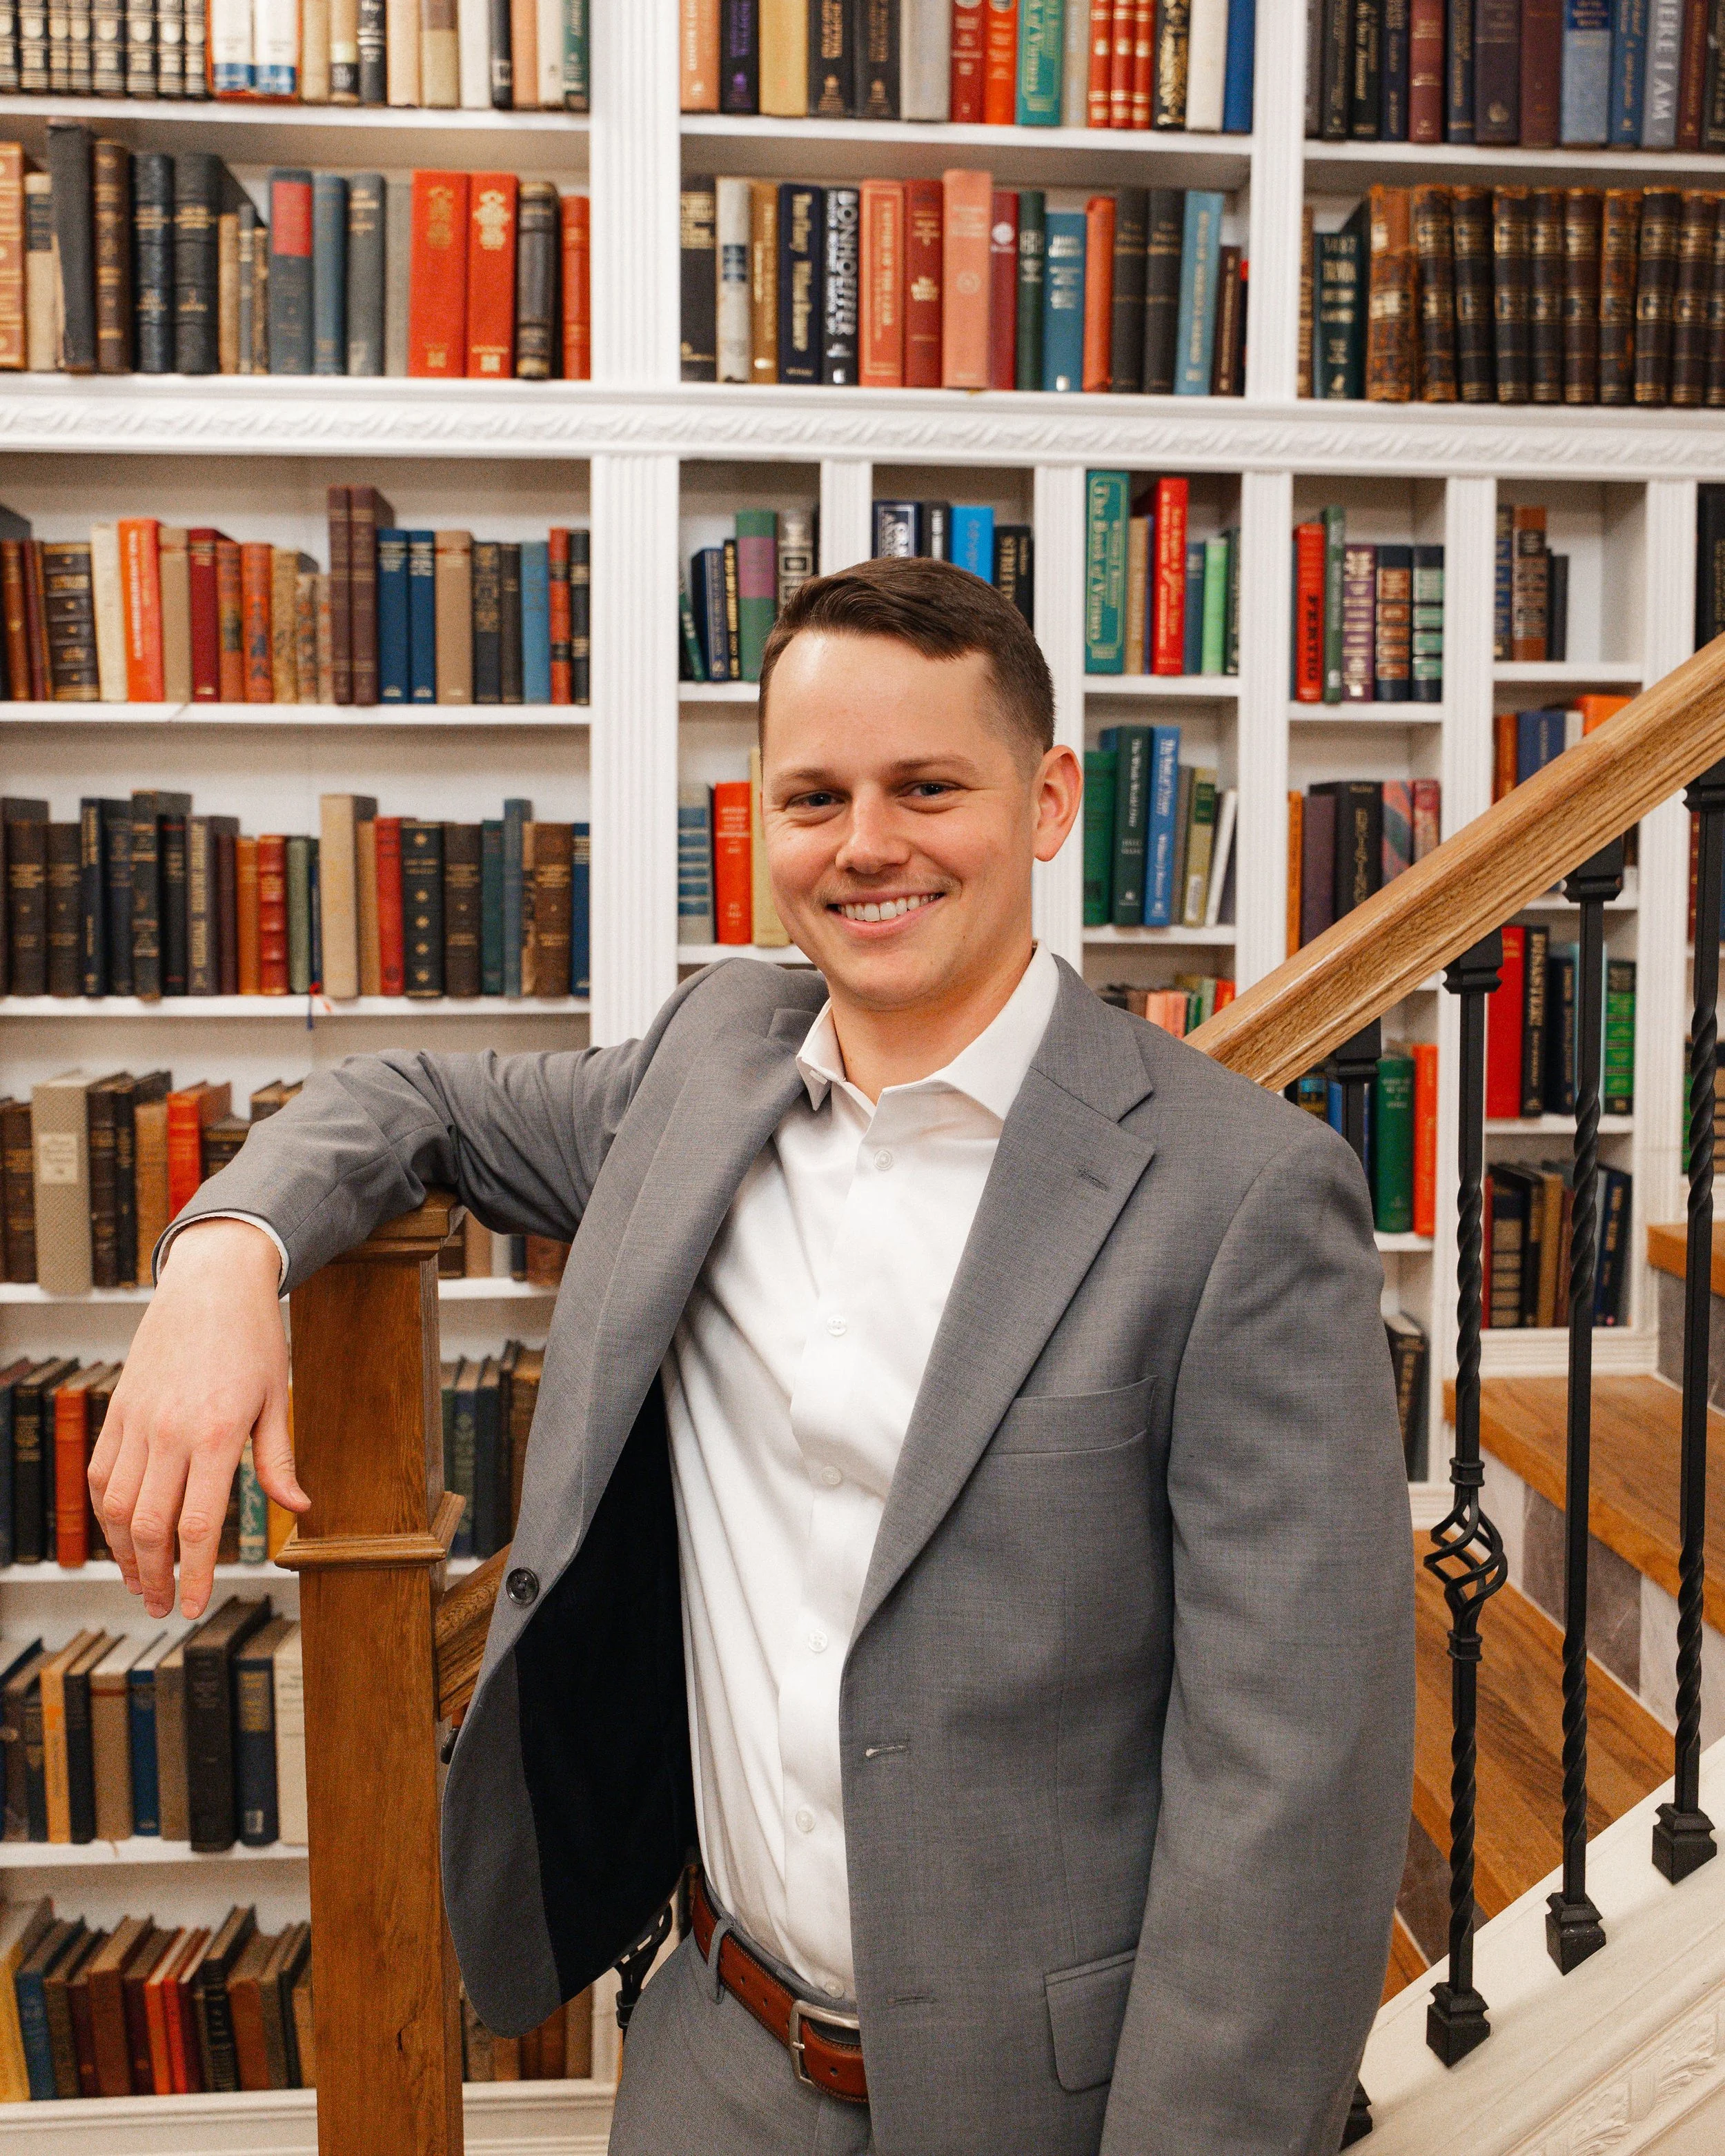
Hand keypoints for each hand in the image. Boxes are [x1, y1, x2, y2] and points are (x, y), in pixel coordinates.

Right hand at [89, 1219, 308, 1620]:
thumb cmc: (254, 1337)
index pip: (196, 1525)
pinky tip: (121, 1532)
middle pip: (149, 1526)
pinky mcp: (118, 1409)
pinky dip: (106, 1511)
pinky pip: (100, 1473)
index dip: (193, 1575)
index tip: (193, 1608)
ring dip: (123, 1552)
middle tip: (162, 1607)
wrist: (212, 1281)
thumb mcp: (277, 1397)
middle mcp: (169, 1431)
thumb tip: (300, 1510)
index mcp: (216, 1433)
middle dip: (153, 1576)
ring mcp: (137, 1420)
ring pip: (116, 1505)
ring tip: (139, 1580)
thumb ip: (279, 1459)